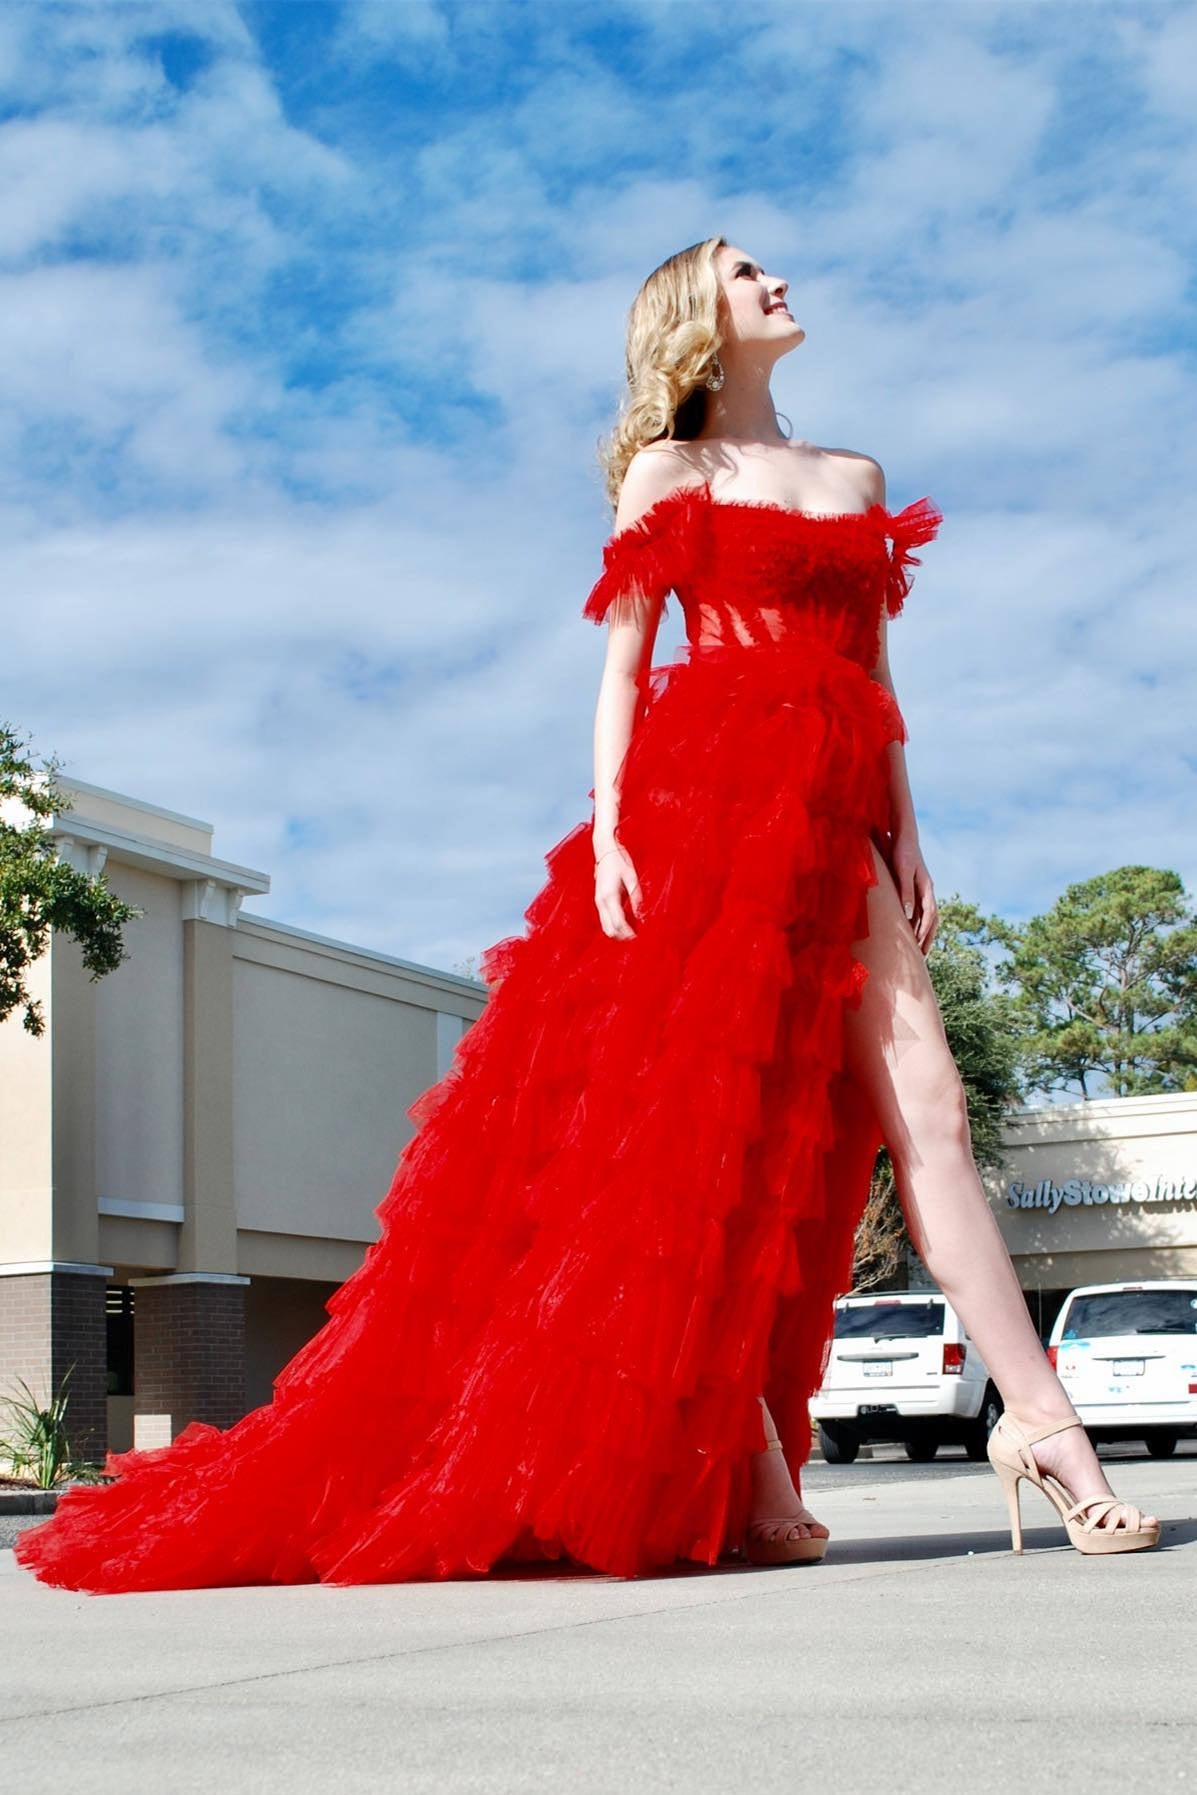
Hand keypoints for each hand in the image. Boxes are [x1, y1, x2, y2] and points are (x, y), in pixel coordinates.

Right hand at [594, 843, 642, 938]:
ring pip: (605, 926)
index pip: (618, 923)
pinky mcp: (598, 900)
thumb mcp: (631, 877)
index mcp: (609, 896)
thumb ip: (636, 896)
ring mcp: (597, 901)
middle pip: (609, 929)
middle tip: (636, 940)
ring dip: (617, 933)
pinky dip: (614, 925)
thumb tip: (642, 914)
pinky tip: (626, 925)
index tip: (638, 939)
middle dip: (622, 937)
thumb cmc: (619, 861)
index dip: (628, 934)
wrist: (604, 850)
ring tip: (632, 934)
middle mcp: (600, 901)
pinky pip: (604, 919)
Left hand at [890, 826, 937, 954]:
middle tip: (922, 958)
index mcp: (926, 888)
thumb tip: (909, 914)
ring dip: (924, 934)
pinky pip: (920, 911)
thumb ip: (905, 891)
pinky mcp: (916, 888)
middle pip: (932, 919)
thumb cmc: (902, 852)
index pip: (929, 915)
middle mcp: (928, 891)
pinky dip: (918, 924)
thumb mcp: (902, 871)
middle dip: (928, 938)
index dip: (924, 932)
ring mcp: (923, 890)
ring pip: (928, 917)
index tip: (919, 948)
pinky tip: (910, 932)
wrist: (904, 836)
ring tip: (919, 951)